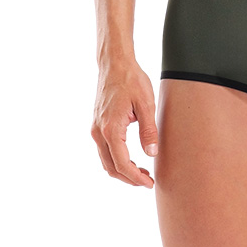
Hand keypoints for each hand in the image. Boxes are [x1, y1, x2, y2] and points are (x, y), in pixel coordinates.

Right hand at [91, 61, 158, 187]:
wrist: (114, 63)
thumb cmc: (131, 79)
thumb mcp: (146, 103)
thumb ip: (148, 130)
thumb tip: (151, 154)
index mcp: (111, 129)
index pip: (122, 164)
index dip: (135, 178)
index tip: (149, 183)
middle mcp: (99, 132)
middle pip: (111, 167)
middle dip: (129, 178)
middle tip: (147, 181)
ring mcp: (96, 129)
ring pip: (106, 161)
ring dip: (122, 170)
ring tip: (142, 172)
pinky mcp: (97, 124)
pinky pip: (104, 150)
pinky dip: (116, 160)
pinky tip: (131, 158)